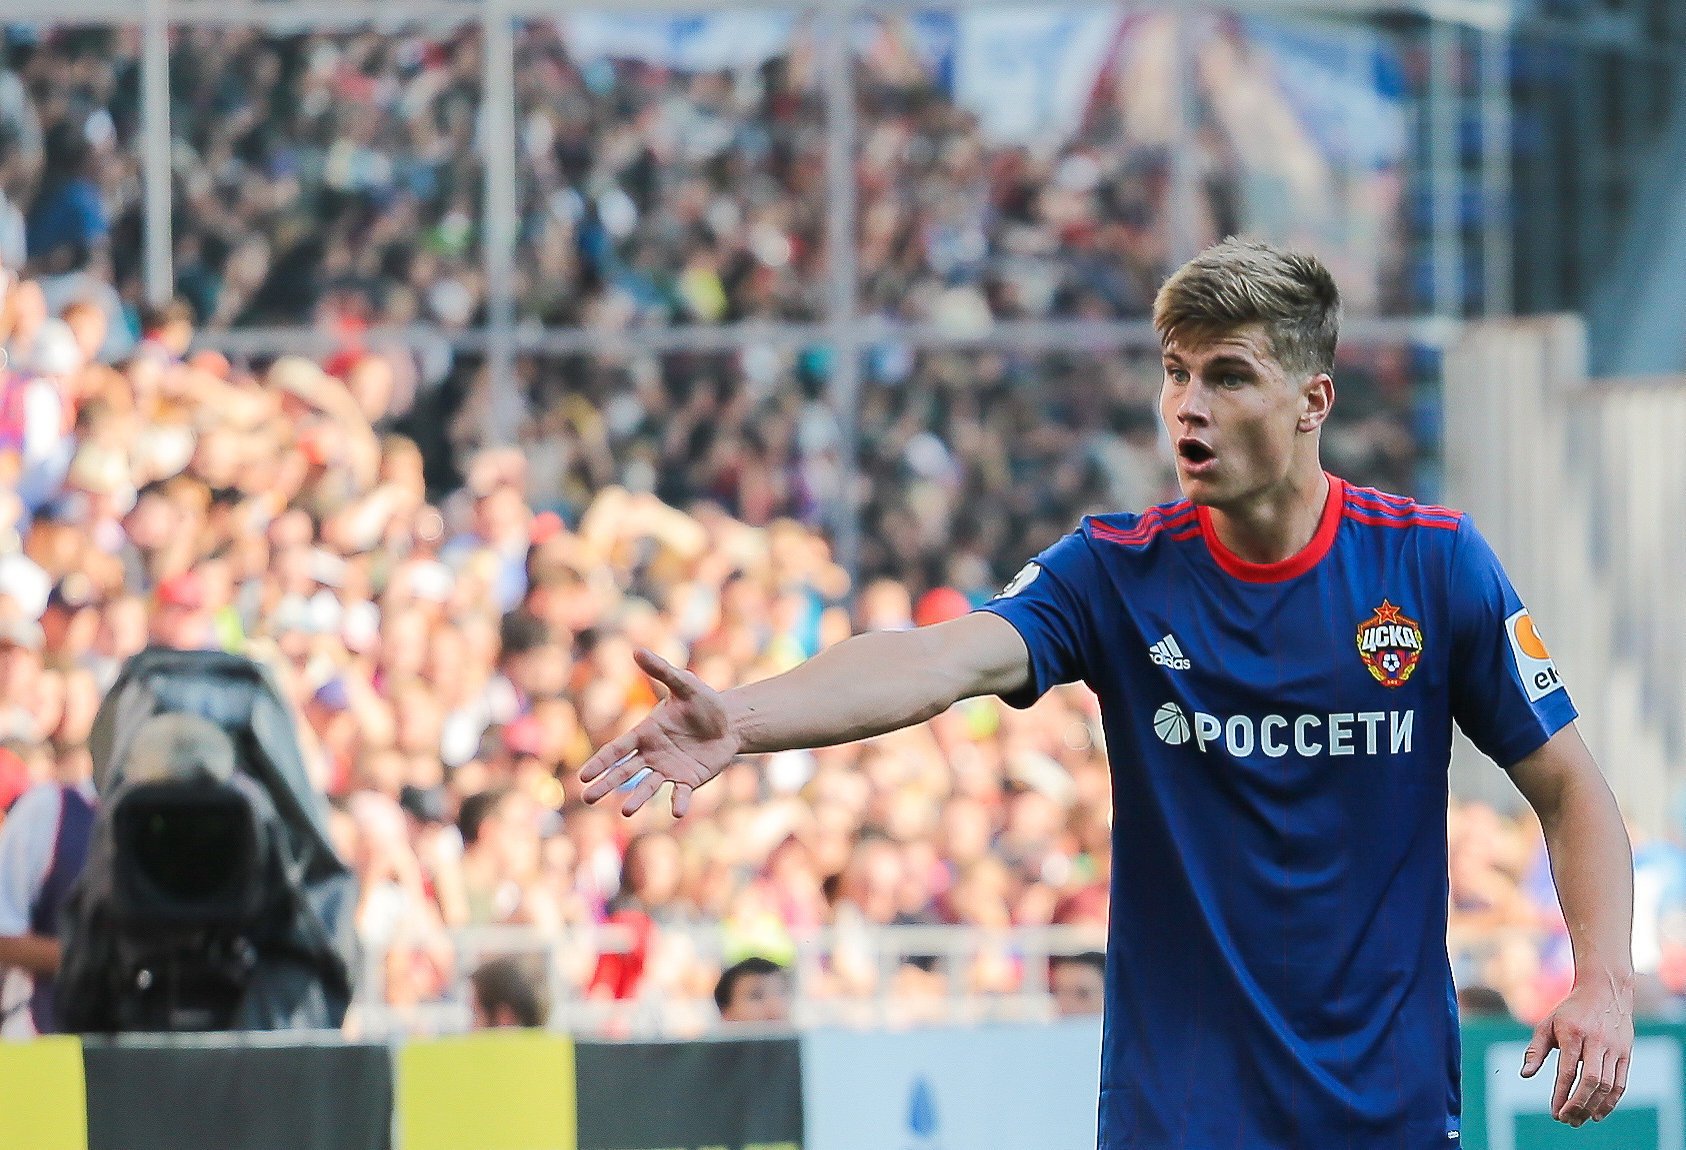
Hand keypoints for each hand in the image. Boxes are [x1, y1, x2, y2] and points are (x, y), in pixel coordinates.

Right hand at [578, 649, 737, 816]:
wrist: (730, 722)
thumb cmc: (703, 702)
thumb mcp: (685, 684)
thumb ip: (662, 670)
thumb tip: (637, 650)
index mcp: (645, 733)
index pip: (617, 749)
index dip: (601, 762)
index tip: (584, 775)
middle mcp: (652, 755)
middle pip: (624, 772)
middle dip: (606, 784)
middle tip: (587, 798)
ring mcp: (669, 770)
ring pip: (647, 786)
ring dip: (637, 799)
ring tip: (626, 812)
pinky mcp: (688, 780)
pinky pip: (680, 793)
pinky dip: (678, 802)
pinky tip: (676, 811)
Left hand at [1521, 976, 1633, 1125]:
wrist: (1604, 991)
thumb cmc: (1570, 1012)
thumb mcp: (1547, 1024)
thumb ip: (1535, 1050)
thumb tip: (1525, 1075)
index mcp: (1572, 1033)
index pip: (1567, 1070)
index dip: (1561, 1094)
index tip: (1554, 1112)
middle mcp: (1596, 1041)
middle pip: (1590, 1080)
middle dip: (1578, 1104)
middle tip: (1567, 1121)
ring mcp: (1613, 1048)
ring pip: (1606, 1084)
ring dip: (1593, 1106)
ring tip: (1579, 1120)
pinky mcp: (1626, 1054)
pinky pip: (1620, 1083)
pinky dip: (1610, 1101)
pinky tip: (1597, 1113)